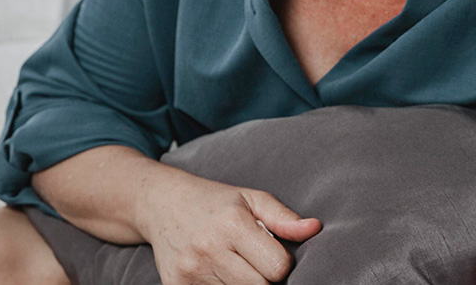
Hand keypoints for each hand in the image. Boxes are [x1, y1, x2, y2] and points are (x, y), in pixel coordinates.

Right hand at [134, 169, 321, 283]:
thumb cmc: (215, 202)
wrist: (161, 204)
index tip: (272, 253)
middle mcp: (209, 248)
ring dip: (242, 284)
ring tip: (235, 264)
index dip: (281, 263)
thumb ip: (283, 217)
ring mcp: (190, 272)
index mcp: (232, 224)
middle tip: (255, 262)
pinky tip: (217, 273)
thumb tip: (314, 229)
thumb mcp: (251, 199)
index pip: (277, 267)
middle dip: (264, 278)